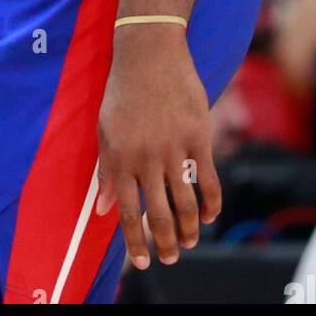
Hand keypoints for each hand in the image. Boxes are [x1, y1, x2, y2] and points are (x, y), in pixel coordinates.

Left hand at [96, 26, 217, 269]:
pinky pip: (208, 181)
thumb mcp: (104, 130)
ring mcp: (173, 149)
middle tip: (170, 258)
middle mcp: (146, 158)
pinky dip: (211, 204)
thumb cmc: (123, 92)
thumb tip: (104, 208)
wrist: (148, 54)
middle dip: (165, 244)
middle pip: (160, 216)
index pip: (128, 212)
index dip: (136, 242)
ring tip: (189, 242)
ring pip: (186, 205)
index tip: (143, 262)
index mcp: (120, 158)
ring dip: (189, 231)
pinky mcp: (198, 138)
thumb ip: (106, 170)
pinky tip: (208, 216)